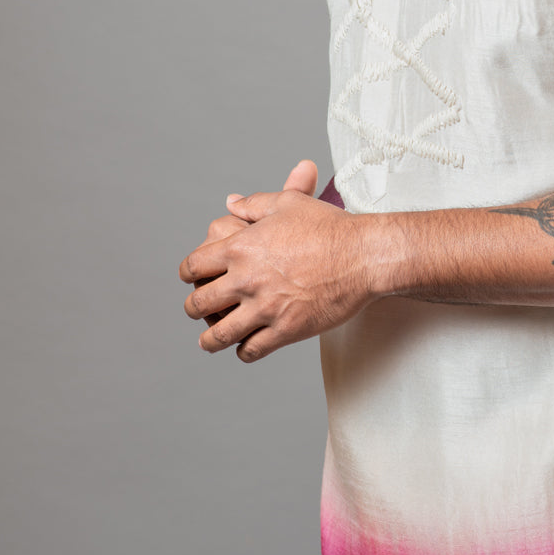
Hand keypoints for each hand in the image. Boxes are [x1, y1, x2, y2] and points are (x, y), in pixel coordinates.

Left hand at [179, 160, 374, 361]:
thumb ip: (254, 204)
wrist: (364, 256)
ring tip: (209, 342)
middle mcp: (246, 280)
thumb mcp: (288, 204)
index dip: (189, 273)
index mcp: (241, 247)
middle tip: (197, 311)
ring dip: (209, 340)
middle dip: (194, 308)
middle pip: (199, 304)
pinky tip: (246, 347)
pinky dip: (243, 352)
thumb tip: (230, 202)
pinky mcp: (285, 330)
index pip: (193, 266)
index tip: (192, 279)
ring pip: (219, 335)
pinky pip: (251, 350)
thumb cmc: (329, 227)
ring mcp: (265, 308)